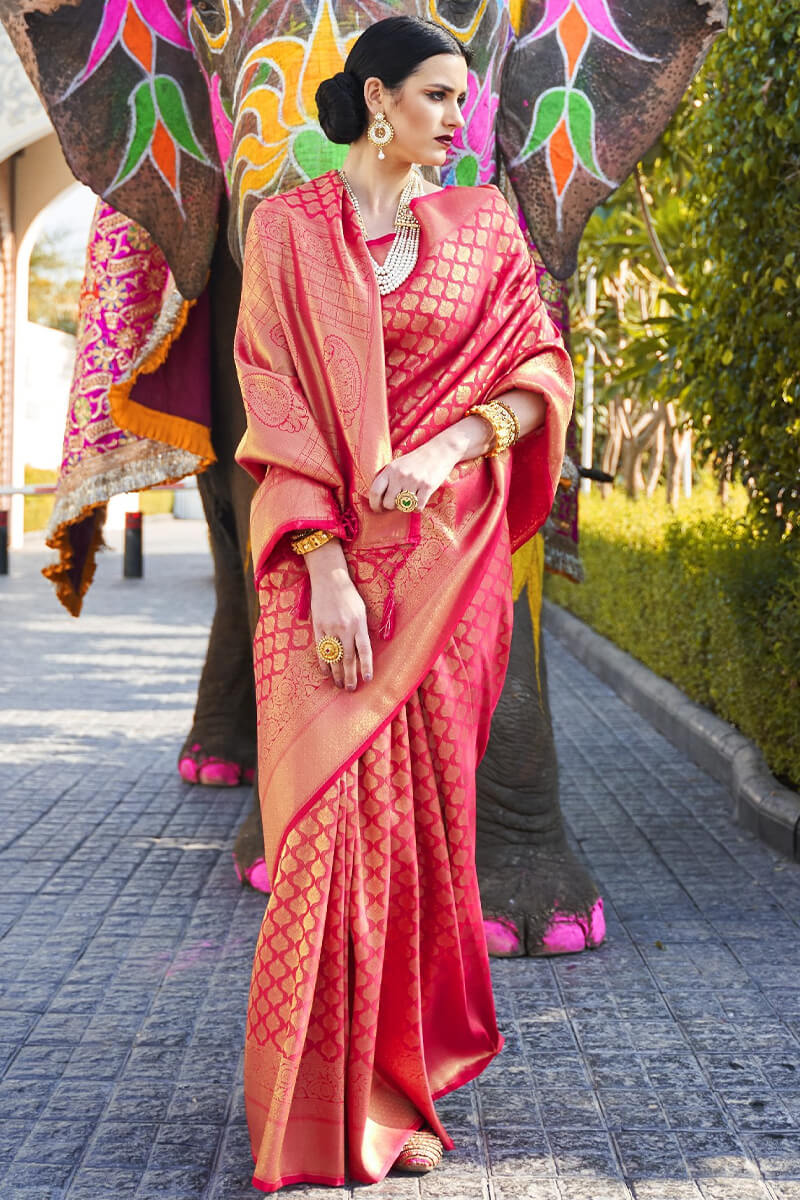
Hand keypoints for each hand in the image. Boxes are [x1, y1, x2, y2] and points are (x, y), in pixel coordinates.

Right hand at [305, 540, 372, 689]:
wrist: (329, 579)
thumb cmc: (348, 595)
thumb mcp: (361, 610)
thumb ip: (362, 630)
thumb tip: (363, 652)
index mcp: (359, 623)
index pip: (364, 650)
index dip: (366, 666)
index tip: (367, 679)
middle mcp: (345, 627)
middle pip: (349, 658)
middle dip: (350, 676)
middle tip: (351, 689)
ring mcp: (330, 627)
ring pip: (334, 656)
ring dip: (337, 673)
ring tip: (339, 684)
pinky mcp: (318, 626)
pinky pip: (321, 649)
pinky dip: (324, 662)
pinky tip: (326, 672)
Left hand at [369, 434, 462, 512]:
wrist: (439, 450)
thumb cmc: (416, 460)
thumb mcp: (397, 465)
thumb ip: (387, 479)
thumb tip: (377, 500)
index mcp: (390, 469)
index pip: (375, 492)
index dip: (374, 504)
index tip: (378, 509)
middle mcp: (400, 475)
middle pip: (389, 503)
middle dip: (392, 506)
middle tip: (398, 502)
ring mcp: (414, 481)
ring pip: (404, 507)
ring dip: (406, 506)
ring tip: (410, 498)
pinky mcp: (427, 486)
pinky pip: (418, 507)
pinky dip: (418, 507)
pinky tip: (420, 499)